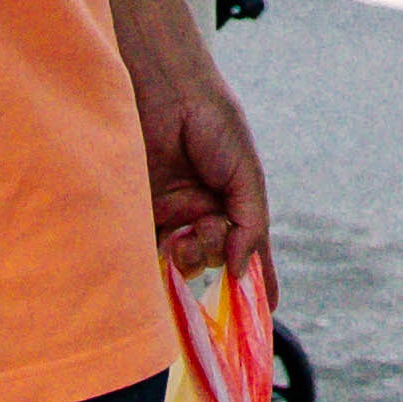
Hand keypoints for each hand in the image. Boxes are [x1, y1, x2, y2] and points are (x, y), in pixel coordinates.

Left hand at [125, 13, 269, 276]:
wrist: (166, 89)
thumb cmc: (214, 121)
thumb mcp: (245, 173)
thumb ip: (249, 223)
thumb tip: (239, 271)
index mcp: (231, 202)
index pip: (247, 248)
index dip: (256, 278)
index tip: (263, 312)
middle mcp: (201, 212)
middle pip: (214, 257)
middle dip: (214, 255)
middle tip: (203, 236)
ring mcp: (170, 214)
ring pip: (182, 257)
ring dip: (187, 256)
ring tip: (181, 236)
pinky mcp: (139, 211)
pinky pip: (148, 247)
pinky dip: (156, 258)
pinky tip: (161, 250)